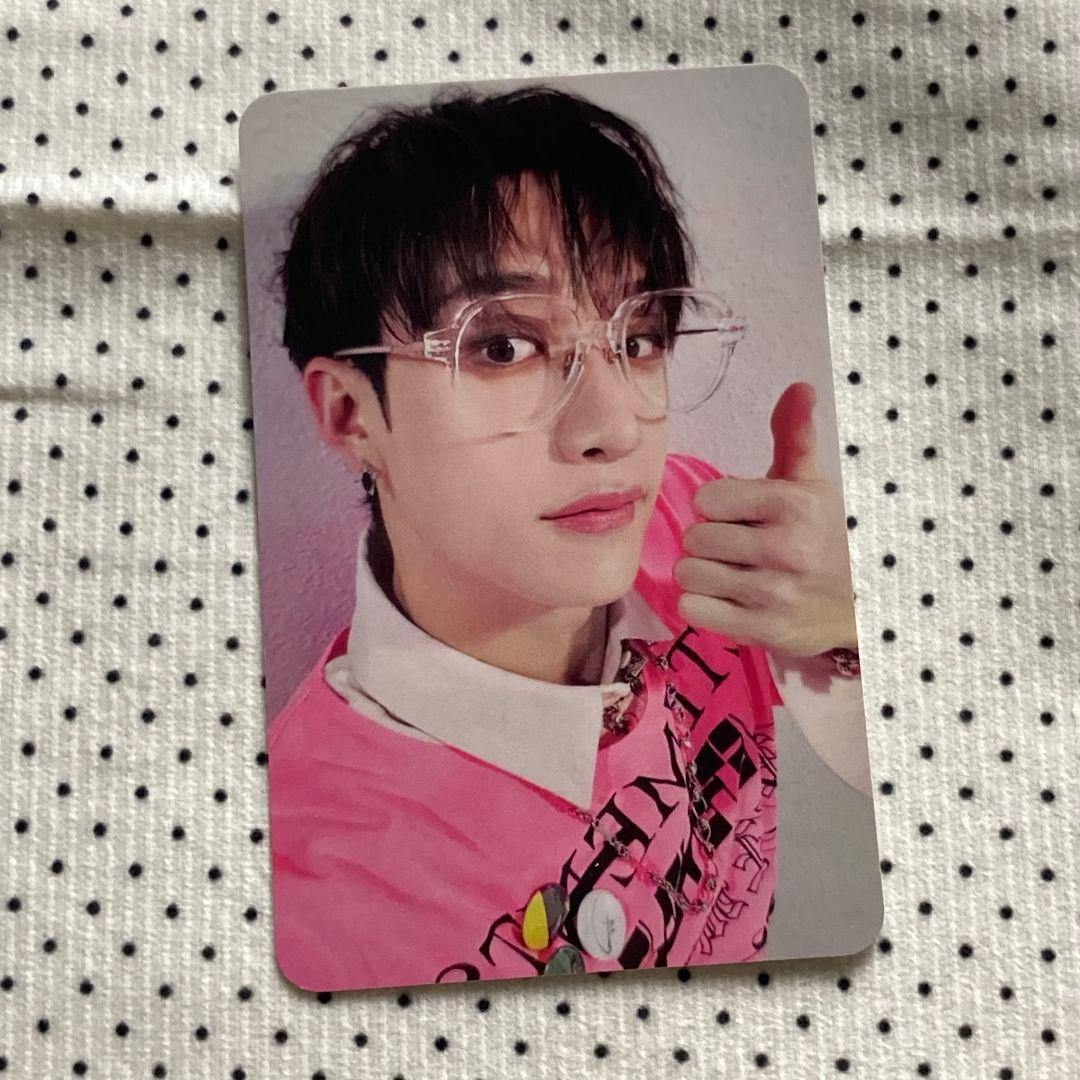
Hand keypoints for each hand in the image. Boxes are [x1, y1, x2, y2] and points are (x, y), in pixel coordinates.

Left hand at [674, 382, 857, 658]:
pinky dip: (704, 605)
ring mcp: (772, 594)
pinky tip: (731, 600)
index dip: (718, 508)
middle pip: (695, 538)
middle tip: (741, 549)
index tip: (742, 517)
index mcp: (793, 504)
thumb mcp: (811, 484)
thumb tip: (798, 386)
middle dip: (711, 542)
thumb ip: (793, 436)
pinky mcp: (762, 631)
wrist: (862, 605)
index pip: (706, 500)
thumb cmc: (824, 537)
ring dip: (704, 574)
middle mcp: (784, 549)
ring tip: (735, 574)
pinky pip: (693, 610)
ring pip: (689, 573)